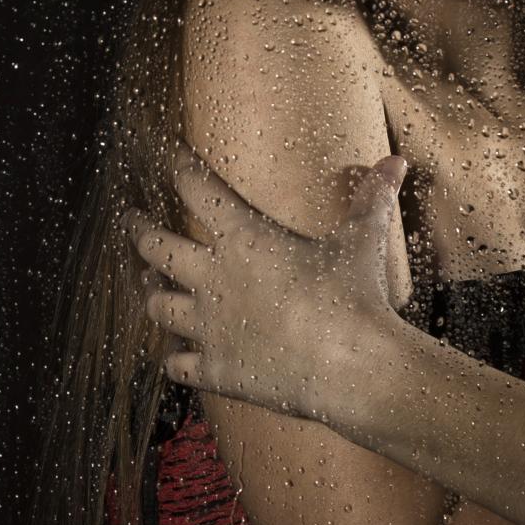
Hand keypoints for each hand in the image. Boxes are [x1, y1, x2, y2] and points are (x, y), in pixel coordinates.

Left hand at [122, 140, 408, 419]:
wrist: (351, 368)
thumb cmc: (354, 298)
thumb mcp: (362, 241)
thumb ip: (371, 199)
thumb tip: (394, 162)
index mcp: (243, 238)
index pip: (197, 188)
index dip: (179, 166)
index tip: (168, 154)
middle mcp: (213, 278)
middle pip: (155, 246)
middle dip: (138, 229)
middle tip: (129, 219)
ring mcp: (209, 327)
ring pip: (157, 305)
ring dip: (151, 291)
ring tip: (149, 282)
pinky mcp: (216, 369)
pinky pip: (177, 363)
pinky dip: (174, 357)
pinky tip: (175, 355)